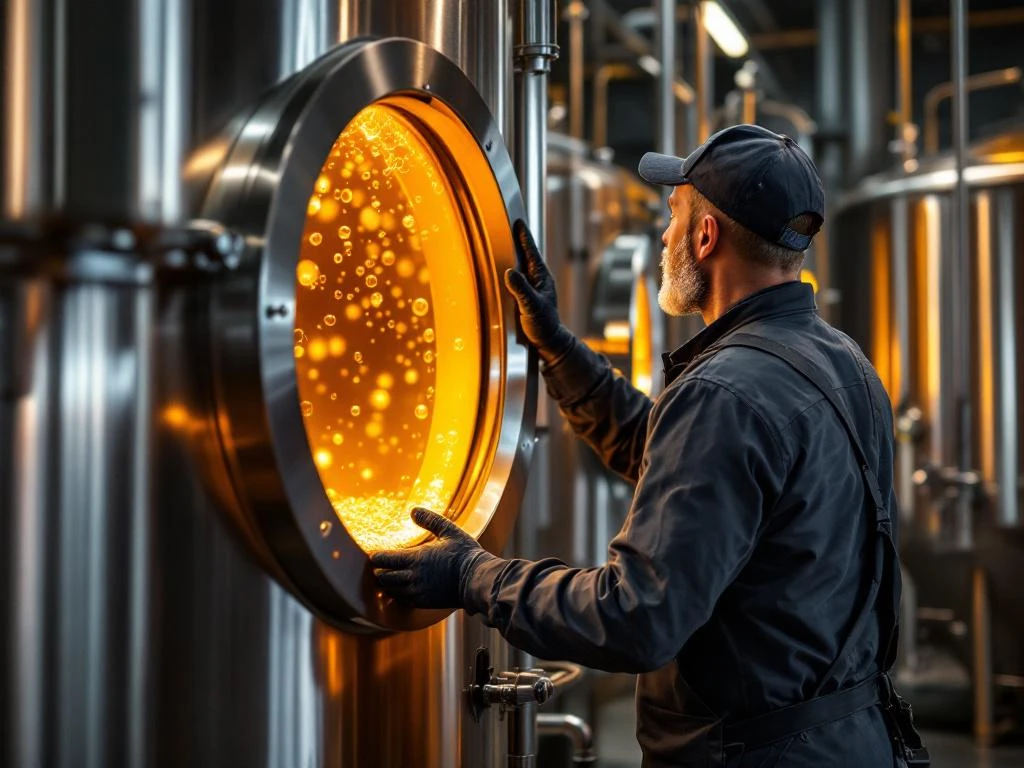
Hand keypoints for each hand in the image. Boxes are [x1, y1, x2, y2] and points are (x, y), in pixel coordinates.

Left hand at [370, 507, 492, 609]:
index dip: (377, 557)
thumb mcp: (449, 531)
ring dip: (387, 583)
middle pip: (385, 577)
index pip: (387, 559)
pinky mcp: (424, 602)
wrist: (476, 579)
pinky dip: (398, 594)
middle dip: (380, 571)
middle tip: (377, 567)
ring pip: (392, 589)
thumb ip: (430, 520)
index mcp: (416, 558)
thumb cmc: (464, 554)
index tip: (373, 555)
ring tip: (386, 578)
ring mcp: (418, 591)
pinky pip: (403, 599)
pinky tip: (400, 589)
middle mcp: (413, 577)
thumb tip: (414, 510)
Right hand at [504, 219, 574, 362]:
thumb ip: (521, 290)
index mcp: (542, 278)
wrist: (549, 342)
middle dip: (519, 240)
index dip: (524, 237)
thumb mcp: (531, 307)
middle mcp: (539, 280)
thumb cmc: (543, 326)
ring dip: (516, 254)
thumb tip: (510, 272)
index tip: (519, 222)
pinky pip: (520, 277)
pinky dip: (513, 269)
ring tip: (508, 242)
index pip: (531, 252)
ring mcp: (535, 287)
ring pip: (524, 265)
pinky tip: (507, 269)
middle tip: (512, 226)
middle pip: (527, 255)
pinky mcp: (529, 295)